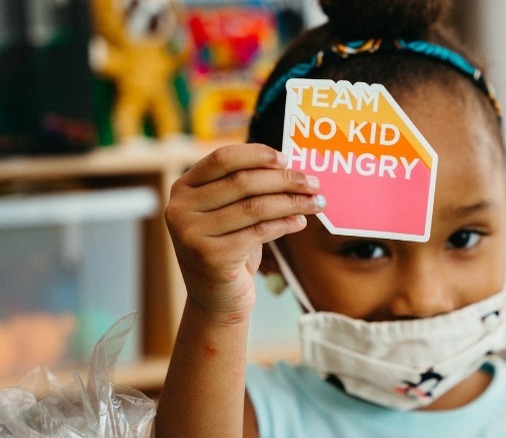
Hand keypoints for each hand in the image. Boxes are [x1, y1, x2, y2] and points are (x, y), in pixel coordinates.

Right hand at [164, 143, 322, 323]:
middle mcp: (180, 209)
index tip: (287, 159)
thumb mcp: (229, 214)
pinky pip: (258, 232)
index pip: (222, 159)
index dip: (257, 154)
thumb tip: (289, 166)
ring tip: (316, 202)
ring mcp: (191, 234)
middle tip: (313, 183)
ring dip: (292, 202)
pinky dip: (284, 224)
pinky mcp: (210, 257)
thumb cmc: (229, 249)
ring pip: (254, 207)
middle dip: (284, 180)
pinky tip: (300, 221)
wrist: (217, 300)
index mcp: (183, 189)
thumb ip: (245, 188)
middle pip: (242, 182)